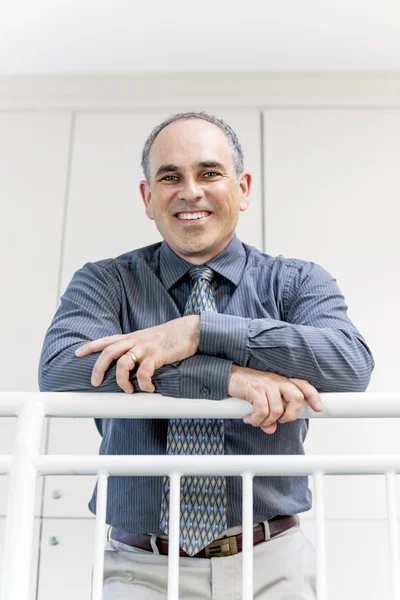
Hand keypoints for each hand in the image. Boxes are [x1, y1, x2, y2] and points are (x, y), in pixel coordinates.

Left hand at [74, 316, 199, 392]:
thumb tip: (126, 365)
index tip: (77, 354)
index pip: (106, 340)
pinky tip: (149, 388)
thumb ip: (135, 347)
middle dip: (98, 368)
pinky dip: (144, 384)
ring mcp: (145, 347)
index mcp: (131, 337)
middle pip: (109, 352)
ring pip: (123, 363)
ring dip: (121, 380)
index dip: (90, 347)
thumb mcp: (147, 339)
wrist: (189, 330)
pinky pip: (144, 372)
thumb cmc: (168, 338)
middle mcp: (135, 341)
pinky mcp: (157, 355)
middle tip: (95, 383)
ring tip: (128, 390)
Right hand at [228, 365, 322, 433]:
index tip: (318, 408)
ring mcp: (266, 384)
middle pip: (296, 397)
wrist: (226, 376)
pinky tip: (249, 418)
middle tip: (280, 422)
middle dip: (291, 415)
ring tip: (256, 421)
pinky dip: (256, 420)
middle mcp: (276, 380)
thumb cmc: (245, 387)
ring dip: (267, 421)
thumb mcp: (260, 400)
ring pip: (277, 409)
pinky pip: (262, 411)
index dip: (313, 396)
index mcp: (280, 381)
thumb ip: (268, 415)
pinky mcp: (254, 389)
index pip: (302, 385)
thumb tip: (270, 429)